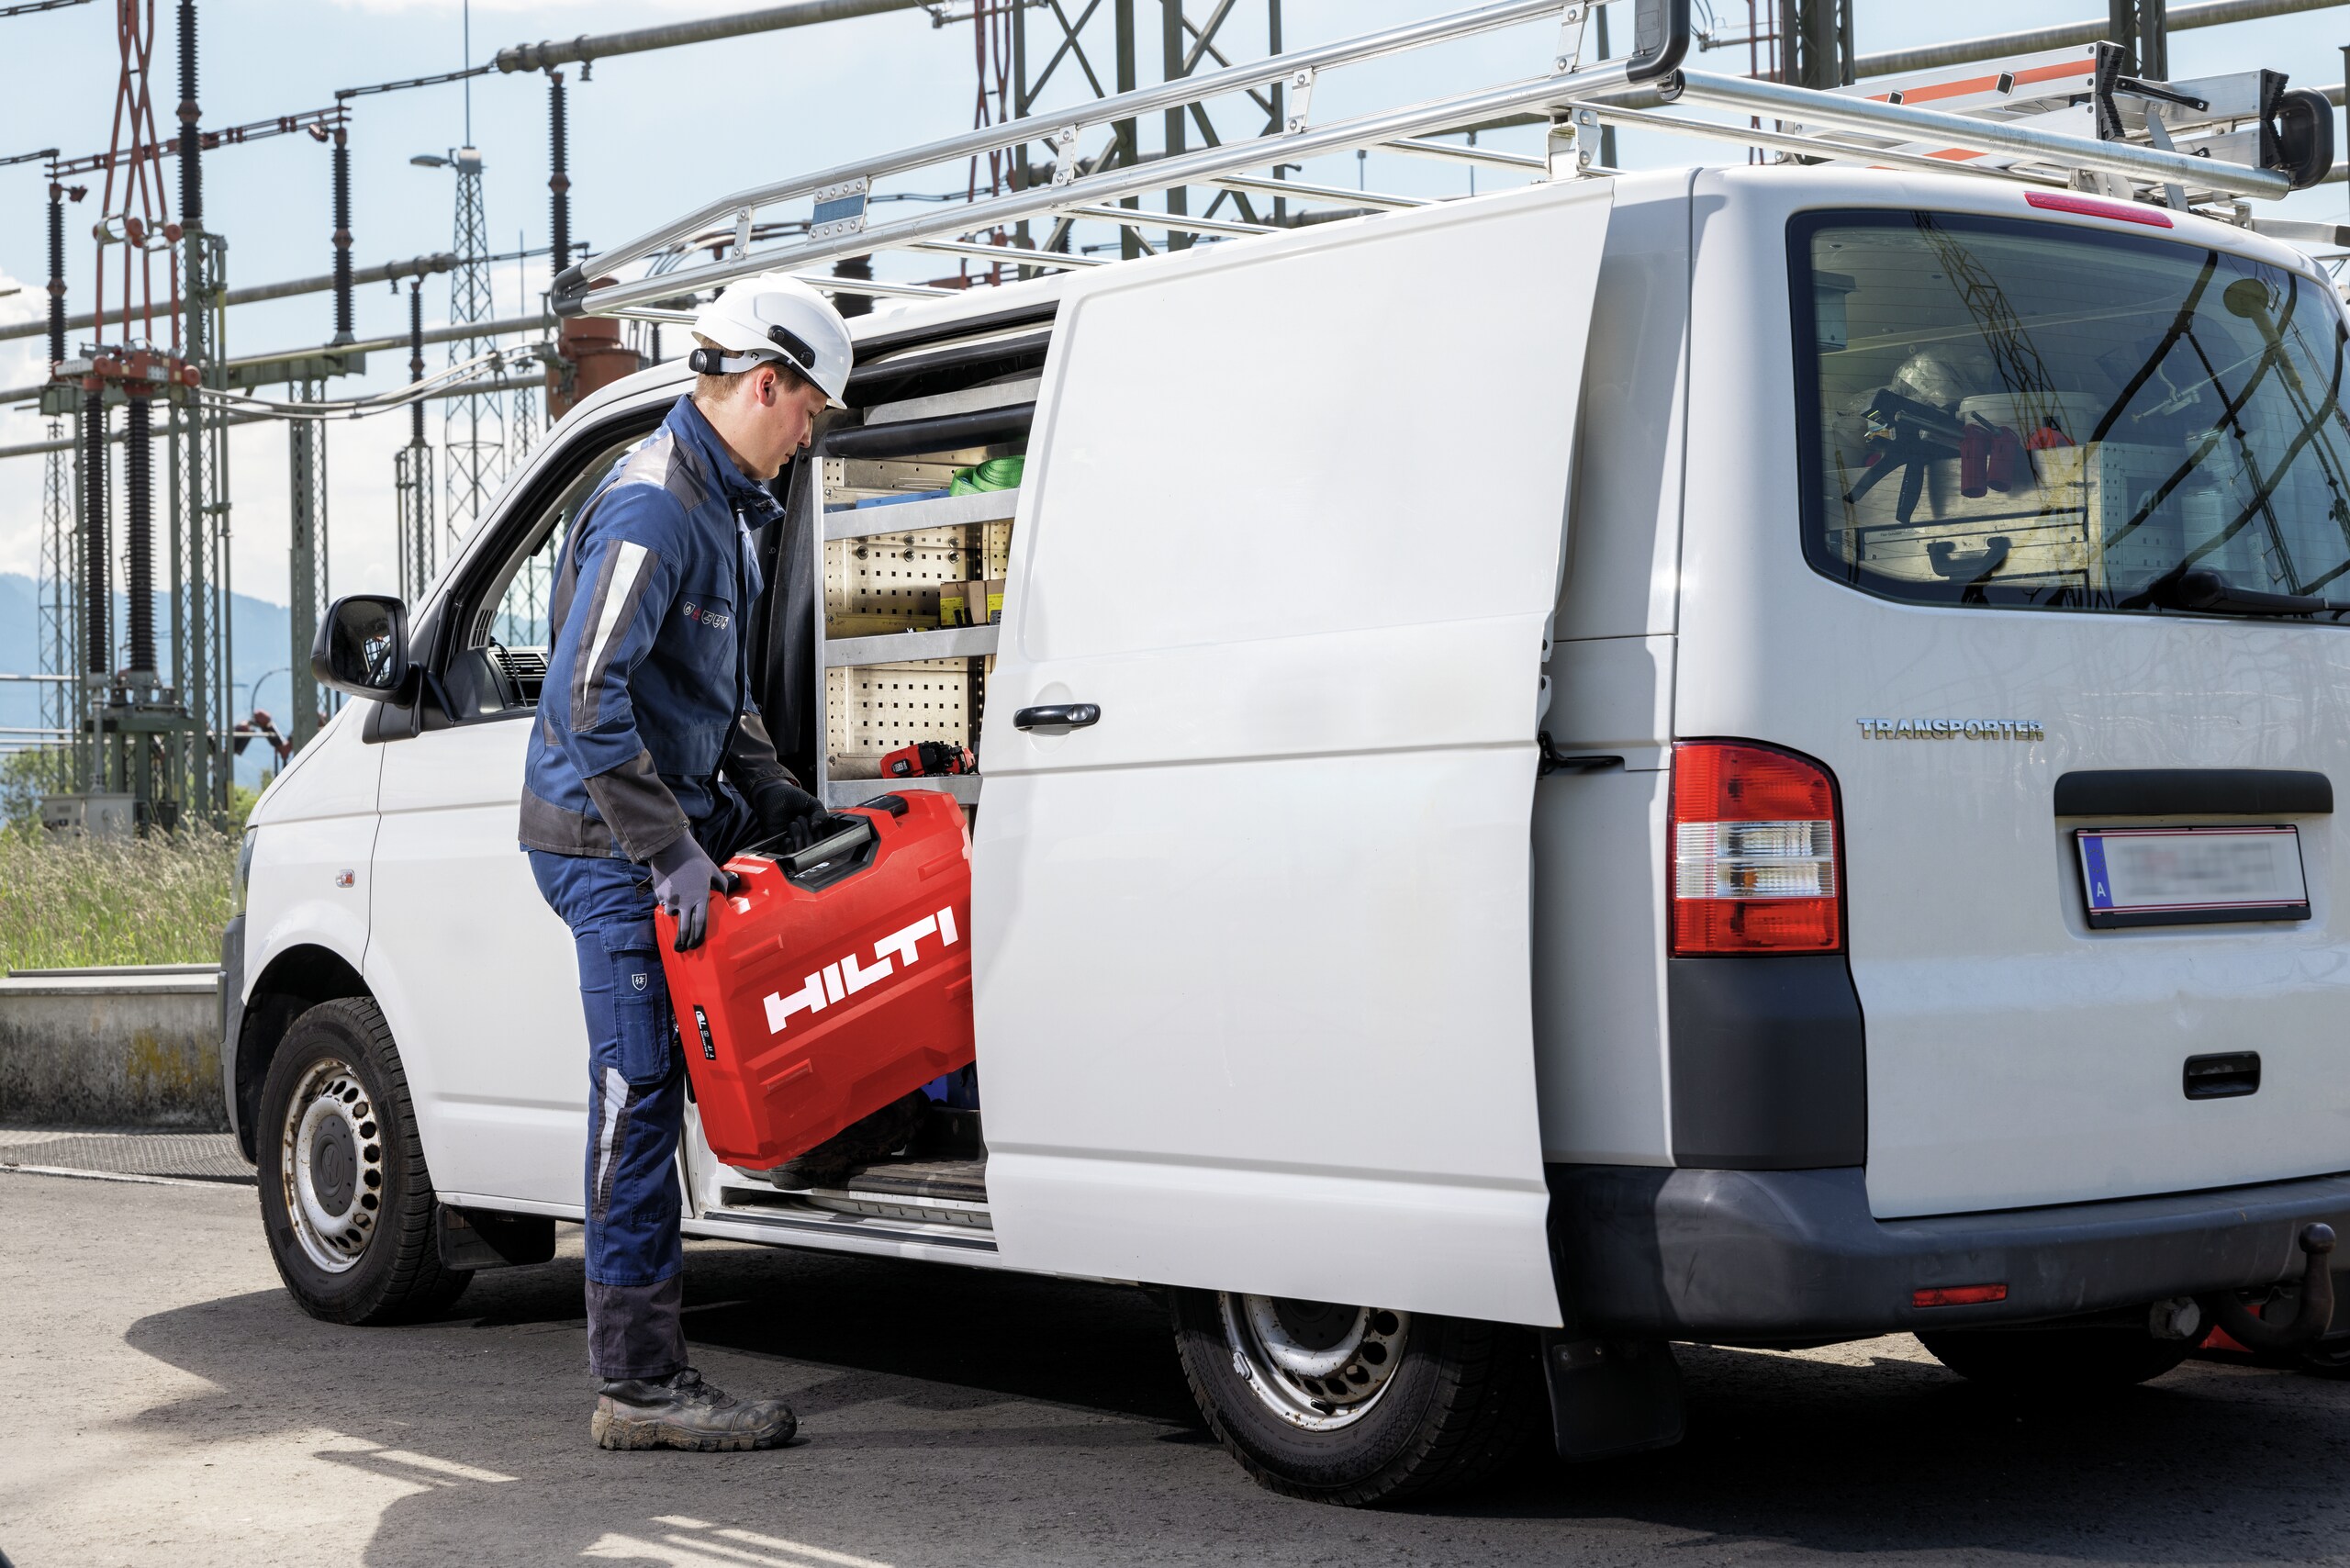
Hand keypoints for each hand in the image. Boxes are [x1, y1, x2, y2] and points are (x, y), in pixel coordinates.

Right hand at [648, 833, 738, 951]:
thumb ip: (721, 884)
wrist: (671, 848)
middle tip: (682, 949)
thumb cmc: (694, 858)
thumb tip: (725, 895)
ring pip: (672, 916)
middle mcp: (685, 902)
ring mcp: (670, 899)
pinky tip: (670, 894)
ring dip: (674, 918)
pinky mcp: (659, 894)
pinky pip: (663, 902)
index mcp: (700, 898)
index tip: (696, 945)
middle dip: (683, 941)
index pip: (700, 924)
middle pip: (684, 929)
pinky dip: (666, 902)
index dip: (698, 938)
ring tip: (677, 915)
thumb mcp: (713, 870)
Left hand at [752, 777, 825, 851]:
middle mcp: (804, 837)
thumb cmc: (792, 797)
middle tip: (801, 818)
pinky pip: (786, 853)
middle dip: (808, 833)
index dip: (820, 836)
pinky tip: (787, 838)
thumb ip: (821, 815)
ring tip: (793, 823)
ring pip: (800, 851)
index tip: (815, 824)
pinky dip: (788, 847)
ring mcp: (792, 841)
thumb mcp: (813, 804)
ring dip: (798, 837)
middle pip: (812, 848)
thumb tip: (816, 827)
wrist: (774, 793)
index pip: (823, 843)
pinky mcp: (778, 843)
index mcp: (815, 830)